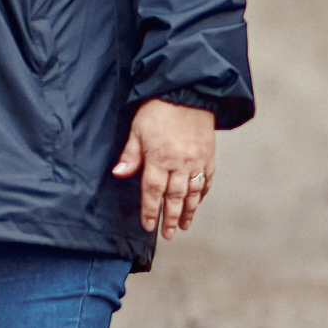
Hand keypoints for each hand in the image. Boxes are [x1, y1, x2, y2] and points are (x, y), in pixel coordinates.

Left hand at [112, 99, 217, 238]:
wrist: (189, 92)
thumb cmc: (159, 110)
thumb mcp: (137, 130)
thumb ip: (130, 155)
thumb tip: (118, 174)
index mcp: (159, 158)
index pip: (153, 191)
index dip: (150, 210)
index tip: (149, 225)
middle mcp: (179, 163)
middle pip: (174, 197)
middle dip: (170, 218)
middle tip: (168, 235)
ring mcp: (197, 161)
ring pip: (192, 192)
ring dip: (188, 211)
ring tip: (183, 226)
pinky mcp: (209, 155)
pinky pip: (206, 179)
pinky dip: (202, 193)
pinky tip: (198, 201)